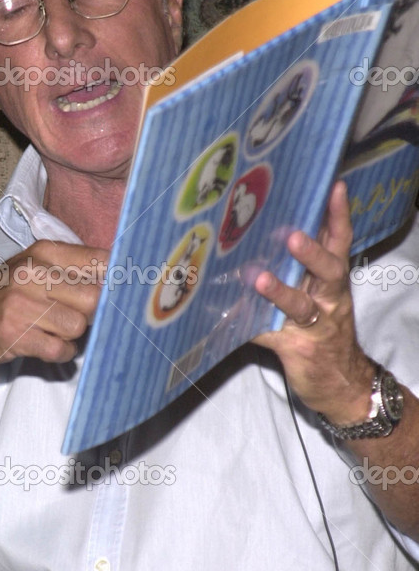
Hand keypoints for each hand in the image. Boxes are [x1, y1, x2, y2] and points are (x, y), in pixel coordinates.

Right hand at [0, 240, 106, 365]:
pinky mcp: (15, 334)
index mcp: (44, 252)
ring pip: (77, 327)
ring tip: (53, 329)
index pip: (100, 260)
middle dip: (89, 313)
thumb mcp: (37, 265)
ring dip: (71, 335)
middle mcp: (32, 274)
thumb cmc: (9, 292)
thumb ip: (76, 268)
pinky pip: (60, 350)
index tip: (116, 292)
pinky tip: (46, 343)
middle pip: (93, 299)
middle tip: (73, 314)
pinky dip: (60, 352)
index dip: (114, 280)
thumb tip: (121, 278)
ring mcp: (21, 305)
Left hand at [253, 181, 373, 421]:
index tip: (333, 187)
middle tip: (293, 236)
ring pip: (302, 307)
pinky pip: (270, 335)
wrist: (341, 383)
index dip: (338, 216)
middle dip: (313, 253)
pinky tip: (228, 317)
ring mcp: (315, 327)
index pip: (340, 243)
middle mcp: (329, 301)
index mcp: (333, 282)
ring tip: (260, 279)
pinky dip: (250, 325)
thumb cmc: (325, 330)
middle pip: (329, 272)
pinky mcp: (296, 349)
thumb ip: (305, 267)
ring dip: (281, 292)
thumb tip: (272, 231)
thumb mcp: (322, 295)